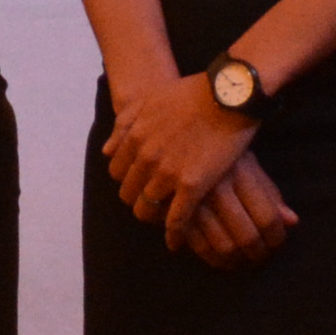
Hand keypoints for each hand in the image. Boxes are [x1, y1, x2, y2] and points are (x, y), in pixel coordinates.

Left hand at [103, 67, 257, 226]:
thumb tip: (107, 150)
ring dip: (153, 217)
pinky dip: (174, 233)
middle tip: (151, 204)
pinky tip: (176, 242)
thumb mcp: (150, 100)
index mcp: (134, 136)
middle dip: (137, 200)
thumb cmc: (193, 92)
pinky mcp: (192, 186)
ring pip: (147, 209)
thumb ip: (126, 123)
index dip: (127, 180)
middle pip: (129, 193)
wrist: (227, 94)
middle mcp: (145, 157)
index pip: (117, 171)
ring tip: (162, 221)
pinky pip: (176, 219)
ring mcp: (167, 173)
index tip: (138, 183)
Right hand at [174, 147, 300, 265]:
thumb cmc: (216, 141)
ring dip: (235, 261)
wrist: (176, 124)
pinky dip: (208, 257)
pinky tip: (216, 257)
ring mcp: (192, 197)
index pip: (268, 218)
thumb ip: (269, 192)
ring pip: (222, 246)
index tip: (276, 244)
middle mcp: (217, 186)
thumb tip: (292, 222)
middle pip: (247, 237)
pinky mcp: (169, 205)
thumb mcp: (246, 160)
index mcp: (240, 172)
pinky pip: (194, 243)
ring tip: (239, 260)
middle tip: (259, 257)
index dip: (277, 238)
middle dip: (258, 254)